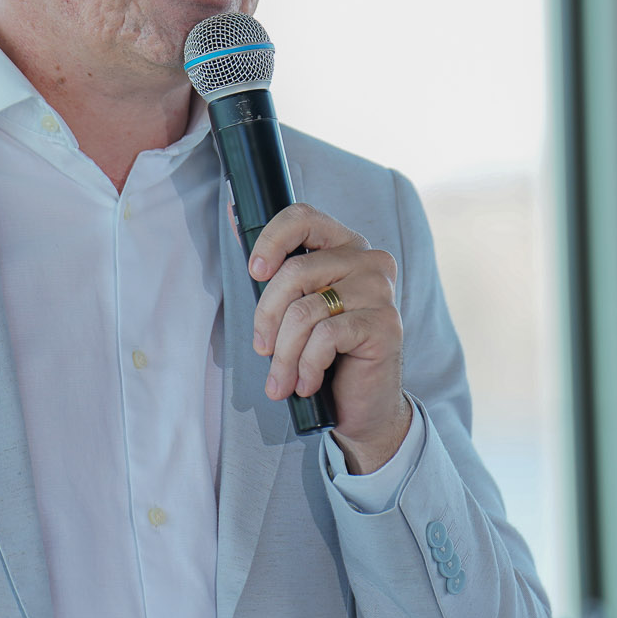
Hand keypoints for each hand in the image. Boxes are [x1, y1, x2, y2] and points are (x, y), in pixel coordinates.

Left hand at [248, 202, 411, 471]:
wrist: (363, 404)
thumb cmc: (325, 352)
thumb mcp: (294, 306)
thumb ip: (273, 266)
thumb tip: (231, 213)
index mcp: (344, 246)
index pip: (303, 217)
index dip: (271, 239)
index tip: (255, 272)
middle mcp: (368, 260)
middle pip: (295, 272)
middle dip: (267, 317)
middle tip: (261, 350)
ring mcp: (380, 291)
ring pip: (305, 311)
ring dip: (284, 354)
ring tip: (282, 380)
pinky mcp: (385, 324)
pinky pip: (326, 337)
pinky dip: (307, 366)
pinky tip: (307, 383)